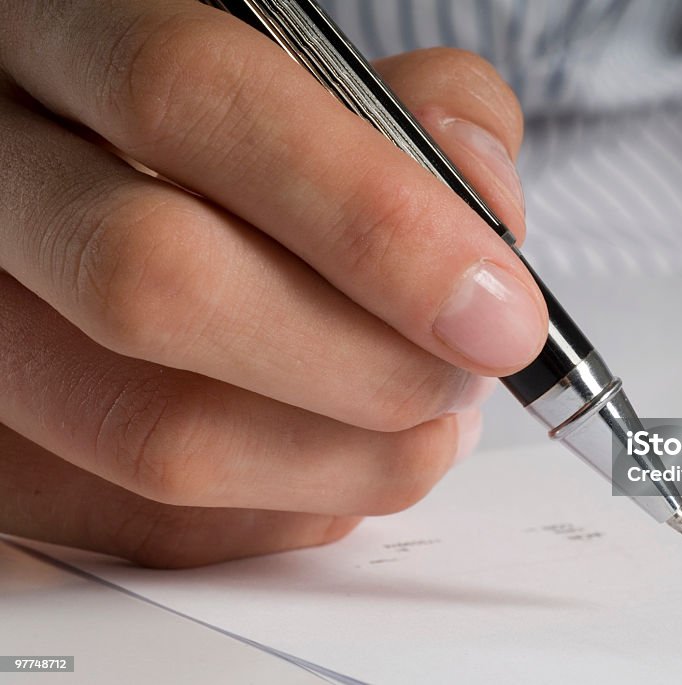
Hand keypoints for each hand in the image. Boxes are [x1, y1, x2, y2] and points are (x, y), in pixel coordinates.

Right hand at [0, 0, 544, 566]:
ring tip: (431, 420)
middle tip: (466, 372)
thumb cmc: (246, 140)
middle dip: (363, 359)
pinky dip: (291, 508)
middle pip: (151, 283)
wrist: (120, 185)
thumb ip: (427, 113)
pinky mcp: (12, 447)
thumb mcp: (330, 75)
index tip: (498, 310)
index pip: (188, 98)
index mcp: (69, 32)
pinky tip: (347, 454)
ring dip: (341, 457)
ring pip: (148, 433)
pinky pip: (151, 519)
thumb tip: (485, 218)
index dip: (367, 219)